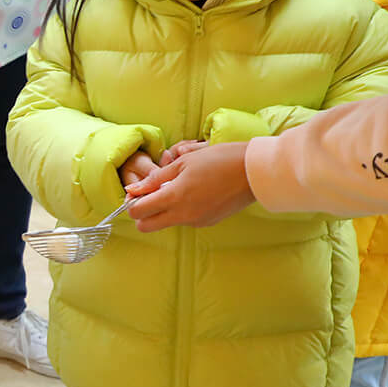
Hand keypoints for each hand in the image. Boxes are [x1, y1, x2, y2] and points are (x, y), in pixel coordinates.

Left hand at [125, 141, 253, 230]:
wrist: (255, 171)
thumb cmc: (219, 160)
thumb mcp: (183, 163)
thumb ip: (155, 179)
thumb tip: (133, 190)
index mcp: (174, 198)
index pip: (138, 212)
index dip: (132, 203)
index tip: (137, 192)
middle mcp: (183, 215)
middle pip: (146, 226)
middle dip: (142, 214)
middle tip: (151, 195)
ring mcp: (196, 221)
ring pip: (167, 222)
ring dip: (164, 210)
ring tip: (180, 186)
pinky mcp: (208, 222)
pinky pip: (185, 220)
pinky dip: (182, 210)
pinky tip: (196, 192)